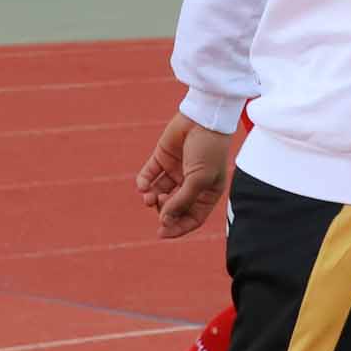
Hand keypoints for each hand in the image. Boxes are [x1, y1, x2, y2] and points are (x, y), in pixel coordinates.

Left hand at [138, 113, 234, 238]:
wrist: (203, 118)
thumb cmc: (208, 150)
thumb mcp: (199, 180)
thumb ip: (181, 201)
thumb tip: (164, 220)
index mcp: (207, 193)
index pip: (193, 218)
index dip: (178, 227)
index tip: (162, 233)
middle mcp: (191, 184)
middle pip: (174, 208)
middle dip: (164, 212)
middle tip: (158, 208)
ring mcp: (176, 171)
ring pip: (160, 193)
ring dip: (152, 199)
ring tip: (149, 197)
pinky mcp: (163, 158)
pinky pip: (150, 176)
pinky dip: (144, 183)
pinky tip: (142, 186)